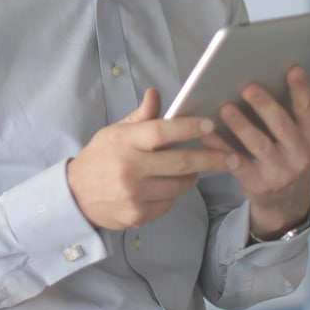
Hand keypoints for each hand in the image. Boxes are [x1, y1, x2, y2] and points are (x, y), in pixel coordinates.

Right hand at [68, 88, 230, 229]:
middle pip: (181, 162)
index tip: (211, 126)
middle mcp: (130, 168)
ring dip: (192, 177)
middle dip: (213, 159)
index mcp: (125, 141)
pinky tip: (165, 187)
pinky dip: (173, 194)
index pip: (163, 131)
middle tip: (234, 157)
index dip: (189, 128)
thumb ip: (140, 117)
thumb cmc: (100, 158)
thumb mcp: (114, 132)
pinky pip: (169, 203)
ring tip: (192, 170)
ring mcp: (134, 194)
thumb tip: (156, 93)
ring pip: (179, 185)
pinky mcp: (138, 215)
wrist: (75, 196)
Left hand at [203, 66, 309, 237]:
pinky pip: (237, 164)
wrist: (287, 202)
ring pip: (259, 145)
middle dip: (265, 106)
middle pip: (282, 126)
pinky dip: (222, 149)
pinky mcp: (259, 184)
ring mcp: (280, 172)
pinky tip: (208, 135)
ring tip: (225, 108)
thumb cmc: (293, 156)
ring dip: (241, 126)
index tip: (292, 68)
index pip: (308, 109)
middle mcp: (301, 155)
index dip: (301, 89)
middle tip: (248, 87)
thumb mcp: (308, 137)